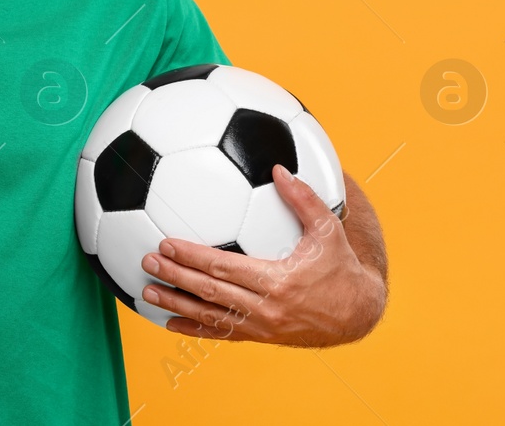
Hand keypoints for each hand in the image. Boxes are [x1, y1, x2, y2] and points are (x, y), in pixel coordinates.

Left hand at [137, 164, 385, 346]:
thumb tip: (279, 168)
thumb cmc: (341, 267)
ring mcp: (261, 327)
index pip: (225, 268)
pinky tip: (169, 322)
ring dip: (176, 304)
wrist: (358, 314)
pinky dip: (194, 328)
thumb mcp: (328, 230)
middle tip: (146, 263)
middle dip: (175, 278)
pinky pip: (222, 334)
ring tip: (147, 292)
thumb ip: (304, 199)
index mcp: (279, 281)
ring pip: (211, 317)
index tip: (166, 244)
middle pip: (211, 293)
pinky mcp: (260, 337)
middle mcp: (266, 308)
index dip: (193, 257)